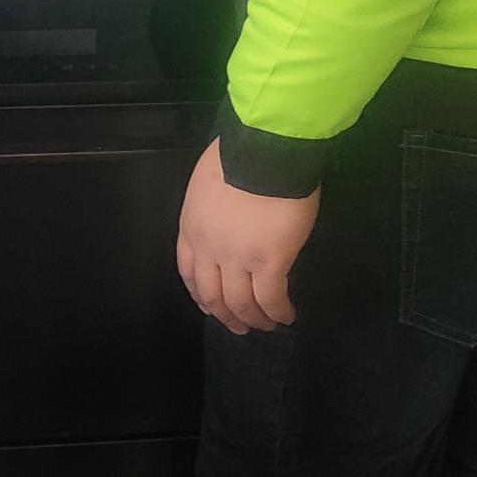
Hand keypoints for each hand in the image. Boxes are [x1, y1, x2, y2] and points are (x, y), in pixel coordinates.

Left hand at [176, 139, 319, 333]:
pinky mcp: (270, 262)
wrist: (264, 149)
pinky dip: (278, 312)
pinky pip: (271, 298)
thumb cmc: (240, 153)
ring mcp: (238, 258)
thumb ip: (213, 205)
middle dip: (226, 315)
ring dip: (253, 319)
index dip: (201, 294)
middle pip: (212, 295)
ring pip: (240, 303)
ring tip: (266, 326)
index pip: (189, 272)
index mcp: (192, 227)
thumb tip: (230, 214)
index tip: (211, 305)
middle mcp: (209, 249)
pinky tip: (286, 317)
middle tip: (239, 327)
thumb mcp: (209, 181)